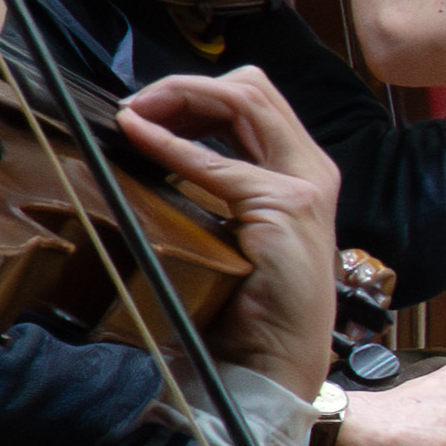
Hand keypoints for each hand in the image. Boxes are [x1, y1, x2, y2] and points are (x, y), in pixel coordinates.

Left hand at [107, 68, 346, 393]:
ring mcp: (304, 185)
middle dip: (185, 86)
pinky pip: (216, 160)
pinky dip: (171, 142)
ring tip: (136, 113)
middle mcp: (310, 169)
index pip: (250, 103)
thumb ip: (210, 190)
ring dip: (181, 96)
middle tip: (136, 107)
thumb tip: (150, 149)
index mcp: (298, 173)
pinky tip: (138, 136)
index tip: (143, 112)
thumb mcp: (229, 231)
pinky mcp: (287, 206)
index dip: (194, 94)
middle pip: (251, 87)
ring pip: (245, 99)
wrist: (272, 360)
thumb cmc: (246, 305)